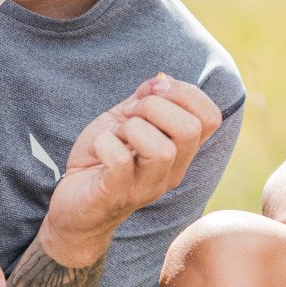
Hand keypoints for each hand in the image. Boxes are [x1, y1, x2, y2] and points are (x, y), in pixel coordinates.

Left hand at [42, 74, 221, 264]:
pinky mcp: (117, 194)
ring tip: (116, 135)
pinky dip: (105, 143)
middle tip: (130, 115)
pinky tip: (99, 147)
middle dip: (154, 107)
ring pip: (162, 150)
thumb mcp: (125, 121)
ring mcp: (147, 187)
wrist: (74, 206)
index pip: (210, 117)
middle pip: (190, 130)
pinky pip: (120, 161)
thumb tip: (161, 80)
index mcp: (180, 152)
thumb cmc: (102, 161)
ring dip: (131, 128)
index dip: (186, 93)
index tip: (154, 92)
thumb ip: (145, 99)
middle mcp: (171, 172)